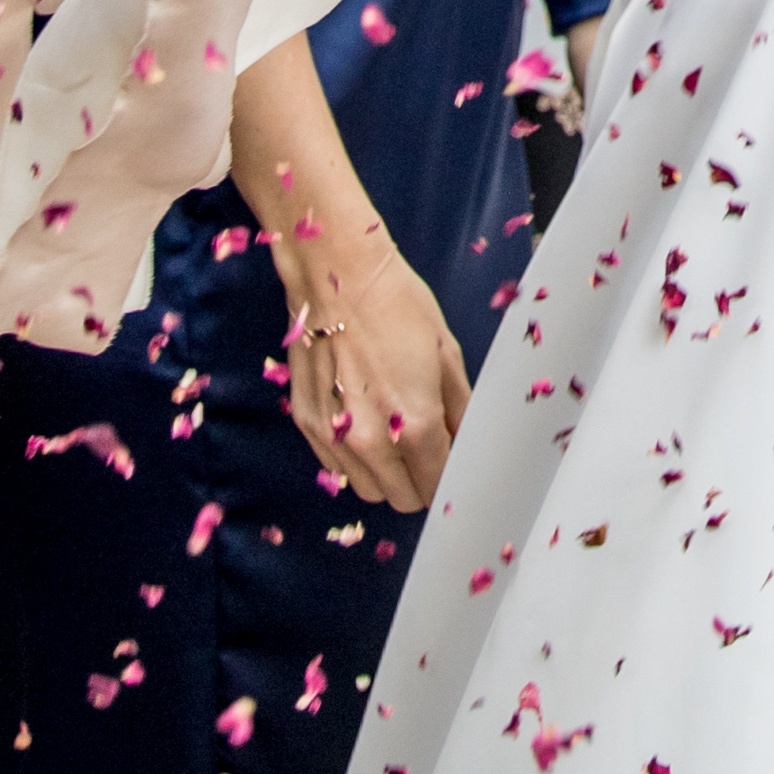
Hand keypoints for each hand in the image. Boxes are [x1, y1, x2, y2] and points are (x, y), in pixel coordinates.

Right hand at [277, 224, 473, 511]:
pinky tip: (362, 420)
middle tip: (424, 448)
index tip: (449, 459)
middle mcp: (371, 441)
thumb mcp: (446, 352)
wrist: (336, 275)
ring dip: (385, 474)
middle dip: (419, 480)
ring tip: (392, 433)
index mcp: (415, 424)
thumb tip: (466, 442)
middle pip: (402, 498)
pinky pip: (337, 467)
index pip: (437, 484)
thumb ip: (459, 409)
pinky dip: (353, 458)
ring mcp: (334, 436)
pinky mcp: (307, 425)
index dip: (448, 475)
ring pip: (368, 489)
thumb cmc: (397, 305)